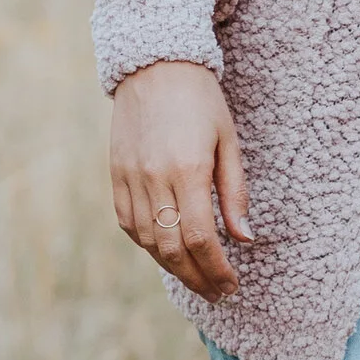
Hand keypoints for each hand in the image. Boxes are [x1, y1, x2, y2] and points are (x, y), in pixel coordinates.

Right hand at [110, 60, 249, 299]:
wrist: (154, 65)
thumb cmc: (201, 101)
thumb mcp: (229, 142)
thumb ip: (235, 192)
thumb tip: (244, 238)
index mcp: (188, 169)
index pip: (200, 238)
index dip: (216, 269)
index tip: (232, 285)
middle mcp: (154, 178)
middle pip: (172, 249)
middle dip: (197, 278)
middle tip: (218, 293)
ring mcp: (130, 178)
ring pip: (148, 241)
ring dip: (174, 268)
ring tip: (198, 279)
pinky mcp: (115, 175)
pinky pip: (129, 223)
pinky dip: (149, 245)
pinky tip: (168, 253)